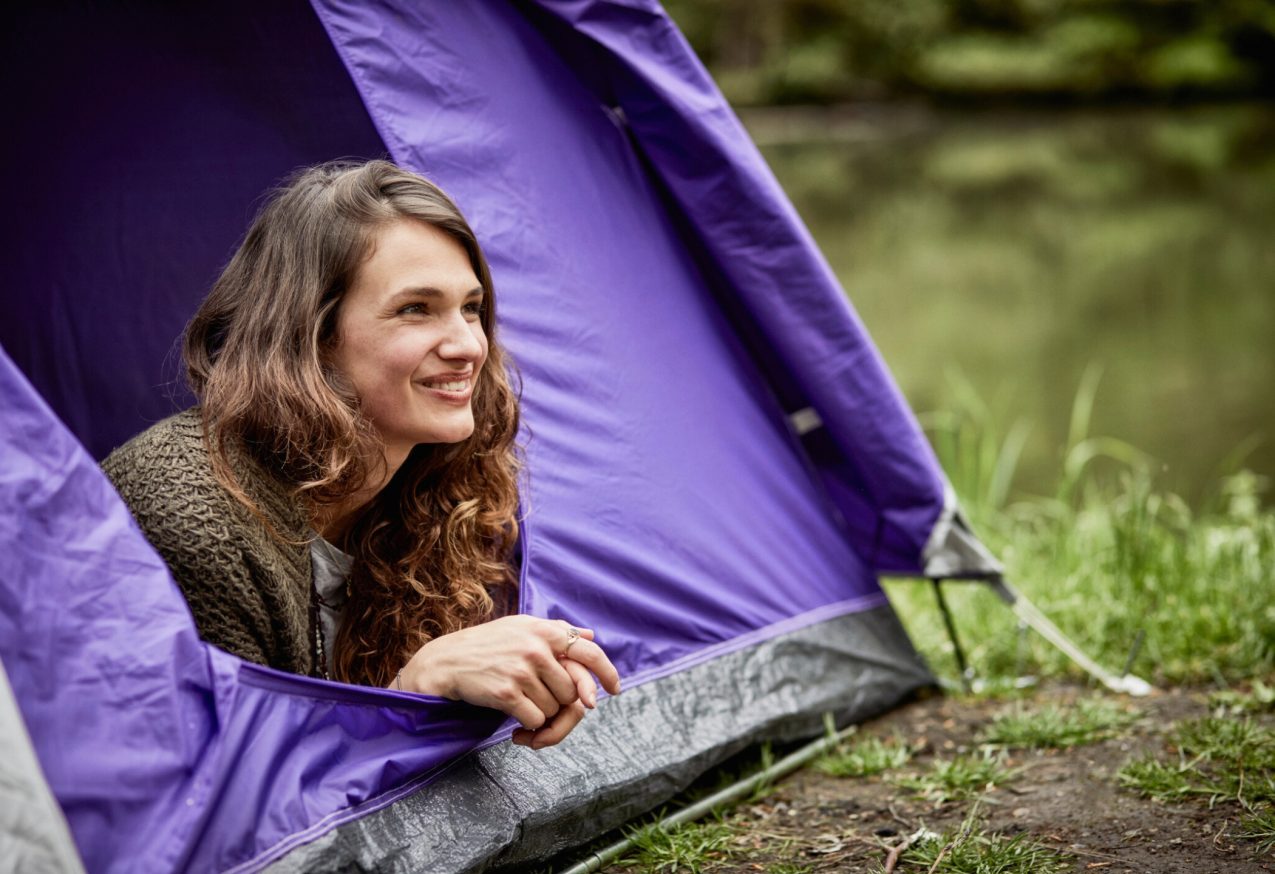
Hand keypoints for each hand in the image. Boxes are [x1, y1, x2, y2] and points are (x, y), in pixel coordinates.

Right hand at [397, 616, 620, 748]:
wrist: (447, 662)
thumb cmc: (488, 644)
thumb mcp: (522, 626)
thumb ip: (557, 630)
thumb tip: (592, 636)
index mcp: (545, 631)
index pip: (590, 652)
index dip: (606, 673)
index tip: (615, 690)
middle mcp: (537, 648)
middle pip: (572, 692)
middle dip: (560, 702)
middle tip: (540, 700)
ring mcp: (522, 671)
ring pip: (554, 708)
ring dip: (541, 713)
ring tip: (520, 701)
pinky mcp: (508, 694)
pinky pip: (536, 720)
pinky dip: (528, 725)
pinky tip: (512, 716)